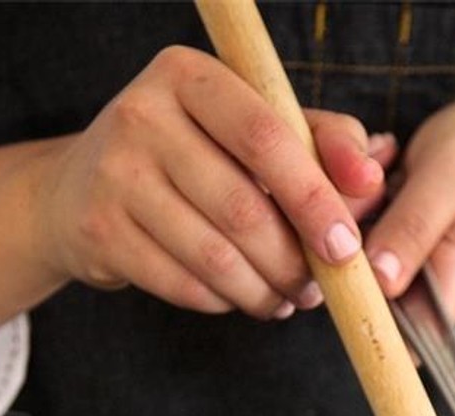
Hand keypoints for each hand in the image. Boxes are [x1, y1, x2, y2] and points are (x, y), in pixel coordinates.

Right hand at [34, 46, 394, 318]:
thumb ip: (322, 143)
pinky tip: (241, 297)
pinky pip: (184, 285)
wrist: (81, 187)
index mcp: (190, 75)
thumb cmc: (197, 155)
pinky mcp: (98, 230)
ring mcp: (114, 173)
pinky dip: (225, 301)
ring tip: (287, 299)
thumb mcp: (256, 128)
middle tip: (321, 288)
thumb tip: (372, 176)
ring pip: (215, 257)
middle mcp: (142, 114)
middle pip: (243, 208)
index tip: (347, 245)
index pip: (265, 136)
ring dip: (264, 292)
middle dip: (294, 262)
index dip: (314, 196)